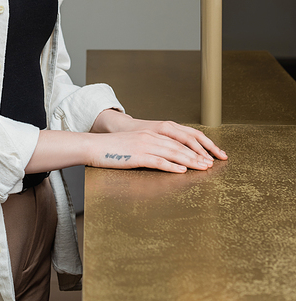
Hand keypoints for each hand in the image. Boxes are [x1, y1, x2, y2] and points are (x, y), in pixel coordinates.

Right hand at [90, 110, 226, 172]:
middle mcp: (150, 138)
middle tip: (211, 163)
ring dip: (190, 161)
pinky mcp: (137, 156)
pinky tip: (181, 171)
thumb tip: (163, 159)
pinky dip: (172, 166)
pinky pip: (158, 161)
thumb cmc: (112, 149)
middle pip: (179, 146)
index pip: (177, 140)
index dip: (194, 148)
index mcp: (150, 134)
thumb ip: (148, 149)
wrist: (94, 146)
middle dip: (197, 155)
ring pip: (173, 153)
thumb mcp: (133, 145)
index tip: (207, 155)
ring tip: (203, 167)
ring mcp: (144, 146)